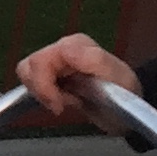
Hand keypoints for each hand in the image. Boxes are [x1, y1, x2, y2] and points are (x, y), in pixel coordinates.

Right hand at [13, 34, 138, 123]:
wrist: (130, 110)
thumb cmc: (127, 95)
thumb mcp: (117, 78)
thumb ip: (93, 60)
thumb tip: (64, 49)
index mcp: (75, 45)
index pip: (40, 60)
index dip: (43, 85)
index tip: (62, 106)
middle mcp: (62, 49)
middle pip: (29, 66)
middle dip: (43, 91)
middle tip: (65, 105)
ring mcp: (56, 61)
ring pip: (26, 73)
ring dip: (42, 93)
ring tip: (66, 102)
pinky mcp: (51, 73)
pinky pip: (32, 82)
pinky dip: (43, 96)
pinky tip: (64, 101)